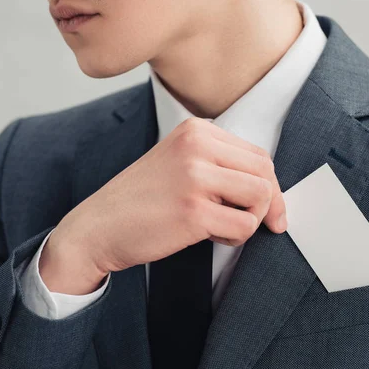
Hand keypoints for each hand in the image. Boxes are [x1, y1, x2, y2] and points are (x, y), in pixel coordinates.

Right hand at [39, 117, 286, 293]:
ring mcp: (195, 176)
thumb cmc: (142, 201)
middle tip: (261, 224)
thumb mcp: (179, 164)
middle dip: (269, 203)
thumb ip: (218, 165)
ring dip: (252, 219)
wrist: (97, 227)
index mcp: (196, 131)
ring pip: (261, 195)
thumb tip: (270, 188)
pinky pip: (245, 225)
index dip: (269, 185)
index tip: (269, 209)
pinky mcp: (193, 210)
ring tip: (224, 227)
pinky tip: (213, 236)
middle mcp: (197, 146)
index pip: (257, 154)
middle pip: (265, 172)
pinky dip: (237, 237)